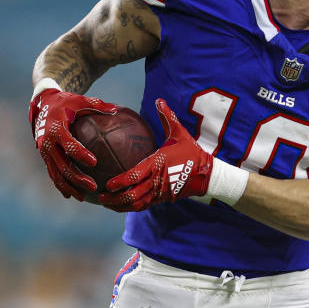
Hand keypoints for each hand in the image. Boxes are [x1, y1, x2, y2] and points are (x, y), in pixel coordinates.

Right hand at [30, 87, 117, 199]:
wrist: (42, 105)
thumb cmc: (65, 102)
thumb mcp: (79, 100)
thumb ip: (97, 105)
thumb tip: (115, 110)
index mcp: (57, 129)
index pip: (69, 145)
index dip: (80, 154)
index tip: (94, 162)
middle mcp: (48, 143)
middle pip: (63, 165)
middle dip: (77, 178)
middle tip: (93, 186)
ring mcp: (44, 152)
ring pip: (56, 174)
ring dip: (69, 187)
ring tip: (84, 197)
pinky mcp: (44, 157)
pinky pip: (52, 173)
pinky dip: (61, 185)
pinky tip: (72, 195)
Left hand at [99, 99, 213, 211]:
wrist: (208, 174)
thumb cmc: (192, 152)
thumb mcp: (180, 133)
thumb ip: (167, 117)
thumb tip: (159, 100)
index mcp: (158, 164)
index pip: (135, 176)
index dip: (120, 182)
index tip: (107, 184)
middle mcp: (157, 181)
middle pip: (133, 195)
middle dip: (115, 199)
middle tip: (100, 197)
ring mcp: (160, 192)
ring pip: (137, 204)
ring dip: (121, 206)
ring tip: (107, 204)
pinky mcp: (163, 199)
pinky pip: (144, 205)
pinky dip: (131, 207)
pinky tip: (120, 206)